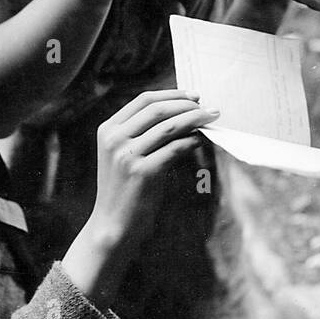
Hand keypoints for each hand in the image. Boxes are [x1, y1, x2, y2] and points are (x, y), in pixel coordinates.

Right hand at [93, 90, 218, 245]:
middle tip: (208, 108)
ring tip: (211, 119)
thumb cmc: (125, 188)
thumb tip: (182, 110)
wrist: (113, 224)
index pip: (144, 100)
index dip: (172, 94)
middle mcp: (115, 139)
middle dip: (187, 105)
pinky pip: (174, 148)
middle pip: (158, 109)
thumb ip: (141, 132)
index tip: (194, 96)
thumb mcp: (123, 154)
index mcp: (108, 129)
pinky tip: (200, 140)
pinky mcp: (142, 172)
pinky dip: (191, 141)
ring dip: (194, 119)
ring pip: (169, 126)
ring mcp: (127, 156)